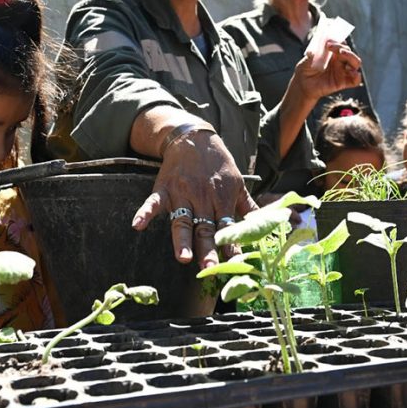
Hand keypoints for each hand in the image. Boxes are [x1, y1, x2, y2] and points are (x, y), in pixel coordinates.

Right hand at [132, 131, 255, 269]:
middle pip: (205, 229)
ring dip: (182, 240)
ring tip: (182, 257)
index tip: (236, 264)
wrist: (194, 138)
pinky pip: (153, 203)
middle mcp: (203, 199)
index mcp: (222, 200)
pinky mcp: (164, 189)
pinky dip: (144, 213)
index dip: (231, 245)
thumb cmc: (218, 164)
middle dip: (208, 249)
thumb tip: (269, 225)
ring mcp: (182, 194)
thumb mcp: (238, 183)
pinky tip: (137, 226)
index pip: (228, 227)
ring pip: (182, 221)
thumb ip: (250, 208)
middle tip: (210, 268)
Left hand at [291, 41, 362, 102]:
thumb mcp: (309, 58)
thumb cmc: (305, 70)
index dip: (338, 40)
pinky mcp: (343, 83)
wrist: (302, 85)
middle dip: (343, 47)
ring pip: (355, 63)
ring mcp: (342, 71)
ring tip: (341, 54)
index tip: (328, 41)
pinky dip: (356, 76)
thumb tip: (323, 41)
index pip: (342, 44)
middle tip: (331, 46)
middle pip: (349, 52)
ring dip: (351, 57)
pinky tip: (352, 72)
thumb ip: (317, 50)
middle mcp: (340, 61)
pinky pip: (355, 80)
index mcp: (333, 53)